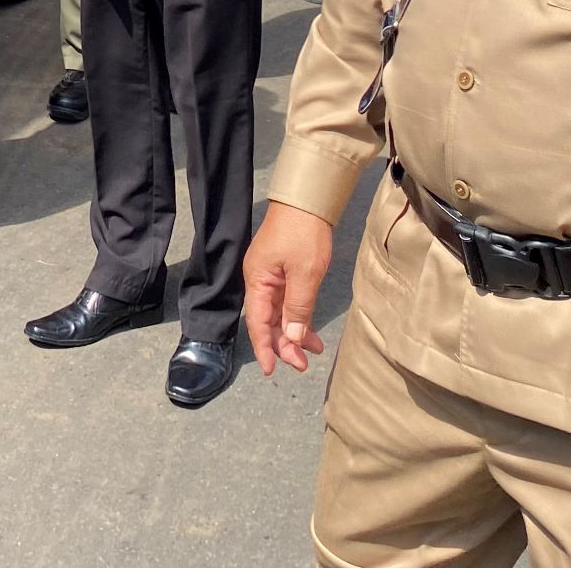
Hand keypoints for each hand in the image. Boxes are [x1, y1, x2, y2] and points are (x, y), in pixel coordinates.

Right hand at [243, 201, 334, 375]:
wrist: (307, 201)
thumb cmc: (303, 233)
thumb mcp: (305, 273)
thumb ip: (298, 307)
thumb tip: (291, 338)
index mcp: (258, 281)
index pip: (258, 323)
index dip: (264, 348)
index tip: (272, 370)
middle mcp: (260, 281)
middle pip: (268, 321)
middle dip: (284, 345)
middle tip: (303, 364)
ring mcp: (271, 276)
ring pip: (279, 314)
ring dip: (293, 333)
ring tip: (312, 351)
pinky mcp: (283, 271)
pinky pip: (288, 302)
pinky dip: (298, 317)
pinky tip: (310, 330)